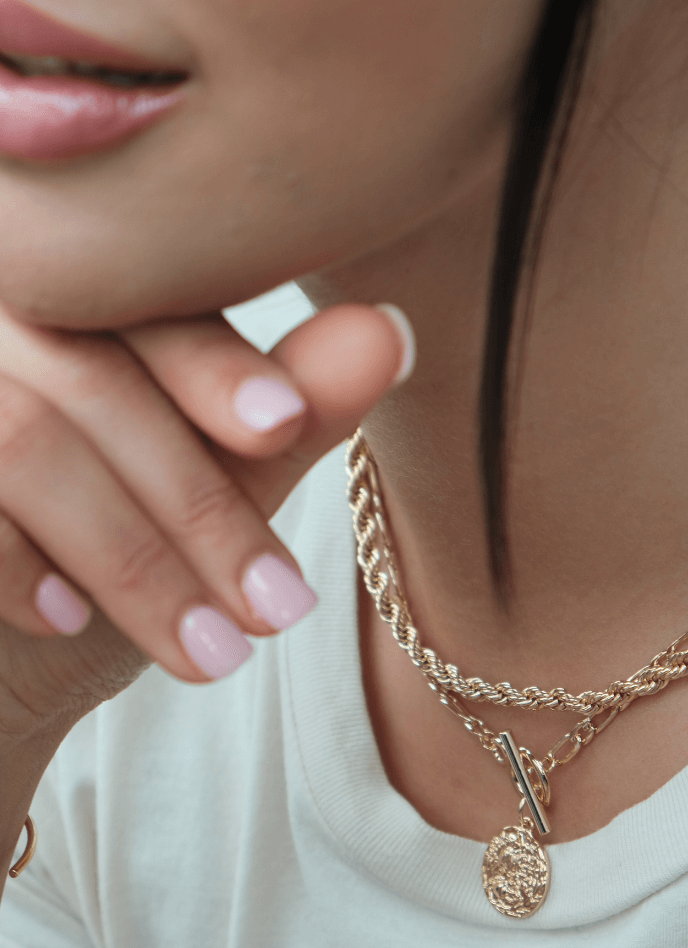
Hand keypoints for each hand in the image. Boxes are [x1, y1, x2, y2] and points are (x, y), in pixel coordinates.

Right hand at [0, 299, 408, 738]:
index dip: (215, 365)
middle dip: (198, 507)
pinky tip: (67, 622)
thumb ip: (286, 410)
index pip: (144, 298)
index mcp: (69, 294)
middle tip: (277, 611)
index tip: (281, 432)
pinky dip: (19, 563)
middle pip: (93, 378)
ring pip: (29, 439)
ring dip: (132, 560)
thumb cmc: (101, 556)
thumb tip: (390, 331)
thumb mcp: (203, 488)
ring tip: (211, 654)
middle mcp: (0, 314)